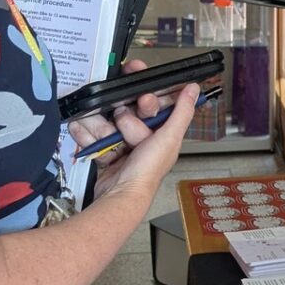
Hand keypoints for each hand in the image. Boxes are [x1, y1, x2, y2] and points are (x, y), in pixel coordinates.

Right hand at [67, 60, 195, 204]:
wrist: (121, 194)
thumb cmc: (148, 172)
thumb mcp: (169, 138)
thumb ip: (181, 112)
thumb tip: (193, 89)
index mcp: (161, 131)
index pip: (151, 103)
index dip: (144, 99)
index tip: (141, 99)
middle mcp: (143, 136)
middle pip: (125, 112)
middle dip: (120, 122)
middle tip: (124, 133)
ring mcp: (123, 143)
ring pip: (106, 122)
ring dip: (102, 131)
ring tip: (108, 143)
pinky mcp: (107, 151)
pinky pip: (94, 136)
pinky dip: (91, 139)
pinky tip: (95, 144)